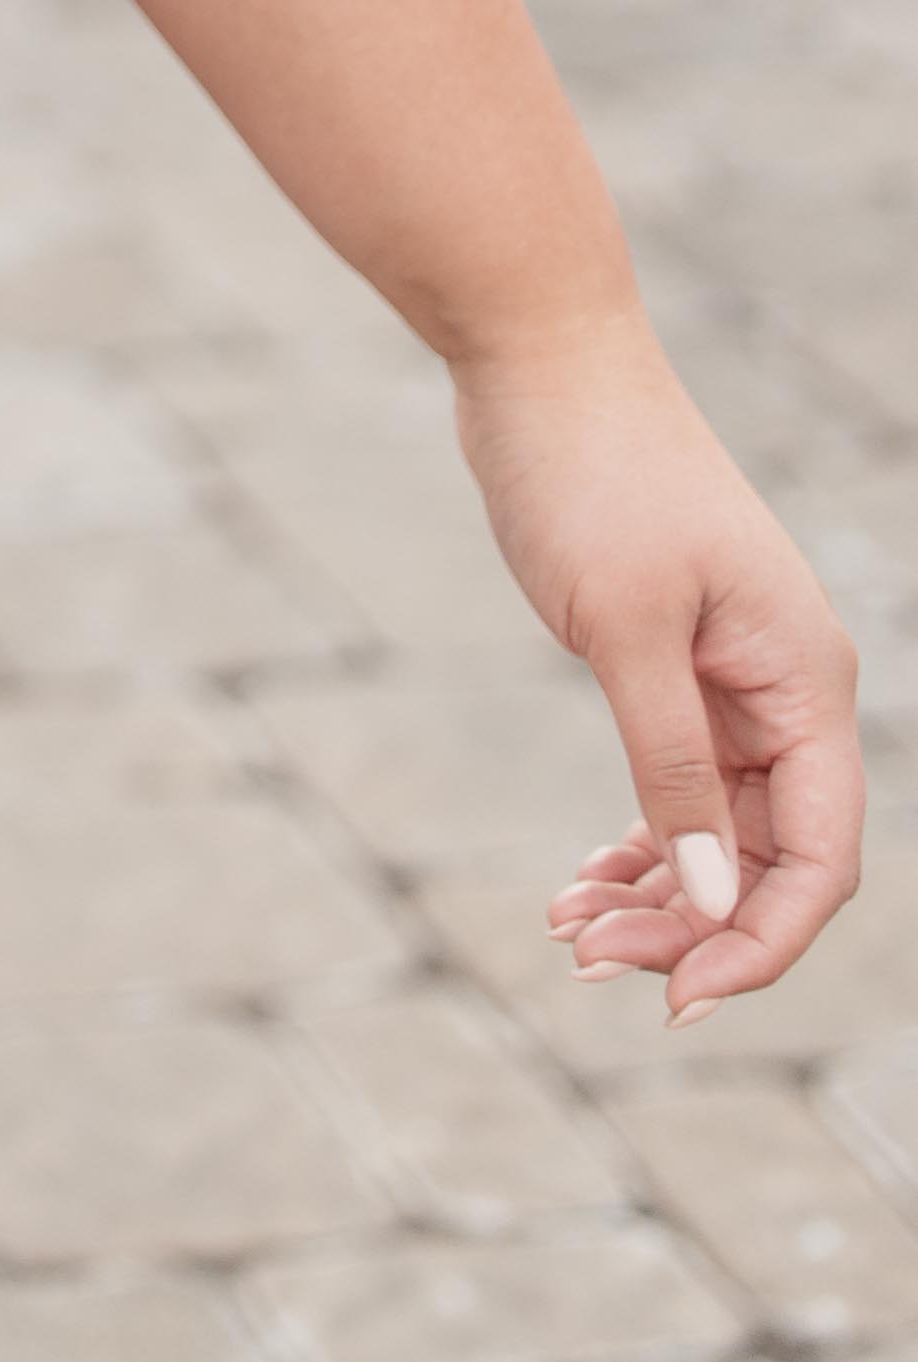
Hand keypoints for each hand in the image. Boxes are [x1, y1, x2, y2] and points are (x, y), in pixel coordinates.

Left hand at [450, 318, 862, 1020]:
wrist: (540, 359)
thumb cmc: (591, 476)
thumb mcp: (625, 630)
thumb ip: (671, 768)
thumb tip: (716, 903)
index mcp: (804, 681)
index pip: (821, 857)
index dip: (763, 942)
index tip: (680, 1001)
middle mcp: (785, 689)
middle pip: (769, 855)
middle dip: (693, 925)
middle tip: (591, 964)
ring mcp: (728, 677)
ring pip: (719, 828)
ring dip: (657, 892)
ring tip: (570, 934)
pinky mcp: (670, 663)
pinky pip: (677, 783)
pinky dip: (638, 837)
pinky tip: (581, 884)